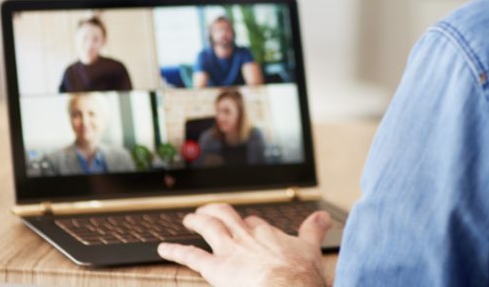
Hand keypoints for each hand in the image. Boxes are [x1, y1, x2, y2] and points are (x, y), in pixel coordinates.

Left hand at [158, 203, 331, 286]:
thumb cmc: (300, 276)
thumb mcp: (312, 249)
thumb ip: (315, 230)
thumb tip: (324, 217)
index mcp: (268, 233)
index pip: (254, 222)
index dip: (248, 224)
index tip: (247, 226)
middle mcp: (246, 236)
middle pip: (227, 215)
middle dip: (216, 211)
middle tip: (208, 211)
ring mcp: (229, 250)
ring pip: (208, 227)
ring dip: (196, 221)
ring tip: (188, 220)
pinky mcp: (215, 268)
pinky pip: (191, 256)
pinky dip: (175, 251)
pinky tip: (164, 248)